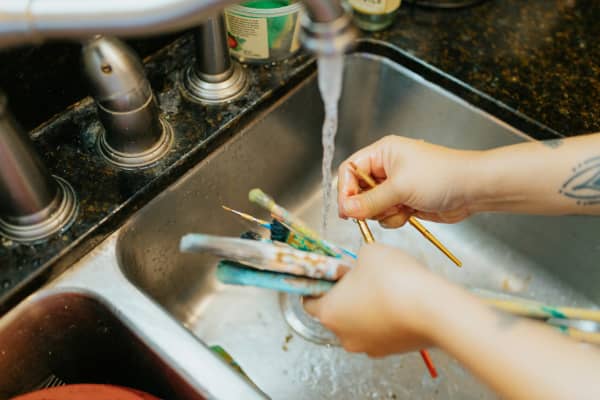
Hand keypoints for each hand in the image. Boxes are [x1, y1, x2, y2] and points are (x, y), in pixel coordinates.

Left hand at [304, 243, 445, 356]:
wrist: (433, 308)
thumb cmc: (394, 280)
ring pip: (359, 325)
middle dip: (345, 296)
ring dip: (366, 309)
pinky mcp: (391, 351)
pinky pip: (381, 332)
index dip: (319, 284)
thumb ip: (356, 259)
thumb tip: (360, 264)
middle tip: (361, 277)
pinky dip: (385, 320)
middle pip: (335, 314)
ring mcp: (369, 347)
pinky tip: (398, 303)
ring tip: (385, 289)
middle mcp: (344, 336)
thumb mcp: (369, 252)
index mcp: (329, 312)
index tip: (331, 274)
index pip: (309, 301)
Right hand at [337, 135, 479, 227]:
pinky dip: (395, 218)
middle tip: (378, 211)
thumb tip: (346, 209)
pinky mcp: (404, 202)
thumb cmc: (441, 176)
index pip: (350, 170)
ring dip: (383, 213)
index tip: (347, 209)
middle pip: (358, 191)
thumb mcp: (400, 187)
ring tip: (402, 209)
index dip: (345, 190)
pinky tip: (410, 213)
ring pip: (372, 206)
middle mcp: (386, 168)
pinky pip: (386, 215)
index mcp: (382, 153)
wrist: (472, 189)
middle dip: (366, 205)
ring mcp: (395, 186)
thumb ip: (370, 201)